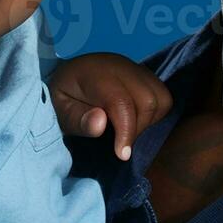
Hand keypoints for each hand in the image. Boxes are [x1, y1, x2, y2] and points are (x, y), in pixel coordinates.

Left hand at [46, 53, 173, 160]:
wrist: (68, 75)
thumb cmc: (62, 98)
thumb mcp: (60, 111)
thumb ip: (77, 119)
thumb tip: (101, 123)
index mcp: (96, 75)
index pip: (121, 102)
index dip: (126, 131)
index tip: (122, 155)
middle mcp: (121, 67)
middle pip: (148, 100)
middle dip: (138, 129)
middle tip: (120, 143)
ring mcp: (135, 68)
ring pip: (161, 98)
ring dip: (150, 121)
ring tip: (127, 131)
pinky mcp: (145, 73)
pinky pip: (163, 95)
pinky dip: (155, 113)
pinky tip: (136, 120)